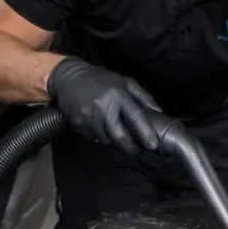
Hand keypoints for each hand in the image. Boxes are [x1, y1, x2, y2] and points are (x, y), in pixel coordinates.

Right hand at [47, 57, 161, 154]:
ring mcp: (89, 116)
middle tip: (135, 150)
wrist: (69, 77)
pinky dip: (99, 134)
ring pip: (106, 139)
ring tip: (113, 130)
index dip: (145, 132)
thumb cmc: (101, 80)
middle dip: (130, 147)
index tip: (153, 145)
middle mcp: (104, 107)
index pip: (136, 116)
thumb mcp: (124, 81)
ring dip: (112, 139)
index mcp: (118, 95)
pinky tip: (98, 125)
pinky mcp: (78, 123)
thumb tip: (158, 112)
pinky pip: (93, 136)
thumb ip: (143, 96)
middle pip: (119, 135)